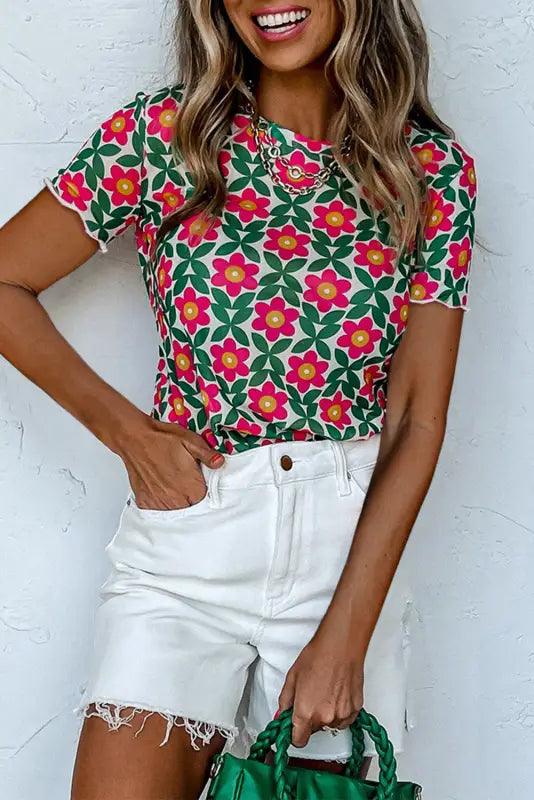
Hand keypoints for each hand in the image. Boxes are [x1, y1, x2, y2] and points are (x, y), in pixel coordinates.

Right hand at [117, 415, 224, 510]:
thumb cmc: (163, 438)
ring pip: (173, 510)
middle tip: (184, 480)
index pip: (204, 501)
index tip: (198, 482)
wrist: (135, 437)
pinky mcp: (145, 501)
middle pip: (189, 508)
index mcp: (190, 487)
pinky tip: (160, 487)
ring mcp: (158, 501)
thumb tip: (219, 463)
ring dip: (175, 501)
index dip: (202, 490)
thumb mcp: (191, 441)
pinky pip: (157, 509)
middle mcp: (175, 498)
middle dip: (189, 497)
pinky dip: (159, 501)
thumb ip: (207, 456)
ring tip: (171, 483)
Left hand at [276, 627, 363, 748]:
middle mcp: (324, 718)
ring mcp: (342, 715)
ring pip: (329, 725)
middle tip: (311, 698)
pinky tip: (336, 694)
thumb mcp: (292, 677)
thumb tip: (282, 714)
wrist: (341, 646)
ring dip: (326, 715)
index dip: (294, 734)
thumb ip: (285, 701)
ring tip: (325, 692)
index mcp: (305, 712)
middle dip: (309, 719)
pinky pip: (344, 719)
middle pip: (313, 731)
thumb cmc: (318, 657)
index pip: (298, 741)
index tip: (294, 728)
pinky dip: (340, 711)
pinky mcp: (355, 710)